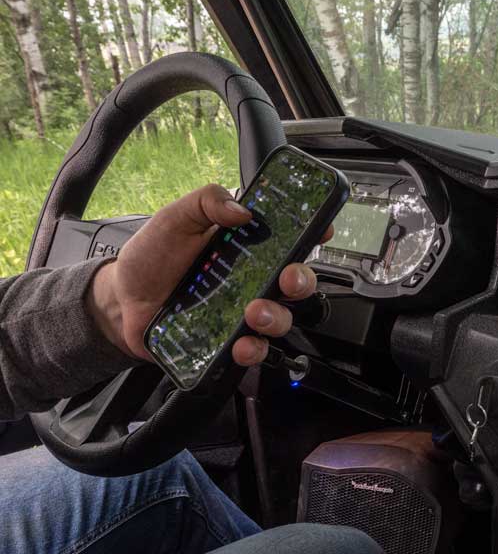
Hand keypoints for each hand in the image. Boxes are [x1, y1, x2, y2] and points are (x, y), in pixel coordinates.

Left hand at [87, 184, 330, 364]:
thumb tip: (241, 210)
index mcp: (246, 245)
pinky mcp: (229, 340)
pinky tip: (241, 345)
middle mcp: (252, 279)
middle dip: (301, 280)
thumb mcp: (173, 218)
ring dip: (277, 317)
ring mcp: (243, 311)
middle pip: (297, 281)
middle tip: (288, 279)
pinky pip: (255, 349)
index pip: (290, 237)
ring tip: (255, 313)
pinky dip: (254, 350)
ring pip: (283, 318)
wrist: (121, 302)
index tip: (321, 230)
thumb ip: (205, 202)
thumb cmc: (151, 258)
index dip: (313, 233)